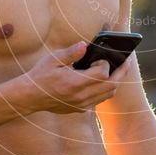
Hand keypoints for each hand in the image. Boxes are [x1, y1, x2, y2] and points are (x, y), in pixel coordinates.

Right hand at [14, 41, 130, 114]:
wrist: (29, 97)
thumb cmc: (40, 76)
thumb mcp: (53, 60)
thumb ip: (71, 53)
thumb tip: (85, 45)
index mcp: (75, 83)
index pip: (102, 74)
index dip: (106, 63)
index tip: (102, 56)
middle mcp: (81, 96)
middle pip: (111, 86)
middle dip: (122, 72)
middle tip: (126, 61)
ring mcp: (81, 104)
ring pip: (108, 95)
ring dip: (115, 82)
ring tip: (118, 69)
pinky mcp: (79, 108)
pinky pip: (99, 100)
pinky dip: (105, 89)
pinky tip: (103, 80)